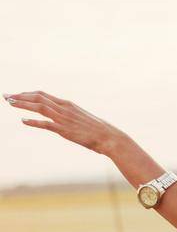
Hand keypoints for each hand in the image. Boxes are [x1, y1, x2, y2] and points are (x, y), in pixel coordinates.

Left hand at [7, 91, 122, 154]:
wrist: (110, 137)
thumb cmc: (97, 130)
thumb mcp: (80, 118)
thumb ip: (68, 116)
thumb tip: (58, 117)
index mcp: (67, 104)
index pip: (42, 95)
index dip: (27, 94)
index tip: (16, 95)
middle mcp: (64, 108)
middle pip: (38, 98)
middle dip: (20, 96)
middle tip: (6, 96)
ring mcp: (64, 119)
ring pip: (40, 107)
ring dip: (23, 104)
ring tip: (10, 103)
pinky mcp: (65, 130)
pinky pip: (46, 124)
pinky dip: (34, 121)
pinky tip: (23, 120)